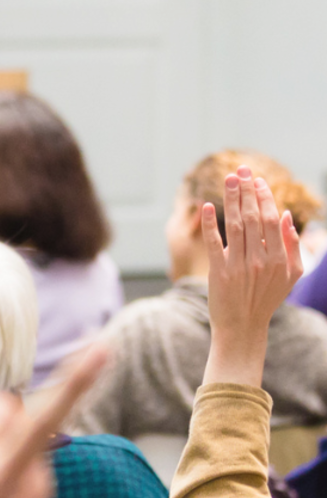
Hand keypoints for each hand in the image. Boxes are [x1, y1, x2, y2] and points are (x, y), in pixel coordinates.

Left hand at [202, 165, 302, 386]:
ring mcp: (239, 266)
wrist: (242, 327)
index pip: (272, 219)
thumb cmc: (266, 299)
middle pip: (254, 217)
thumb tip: (286, 216)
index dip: (264, 197)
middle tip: (240, 170)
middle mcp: (260, 260)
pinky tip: (206, 206)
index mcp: (279, 258)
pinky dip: (209, 224)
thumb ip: (291, 246)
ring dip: (231, 200)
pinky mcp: (218, 273)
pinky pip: (214, 243)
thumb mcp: (290, 275)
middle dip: (247, 191)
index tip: (256, 180)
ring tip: (228, 180)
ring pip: (235, 225)